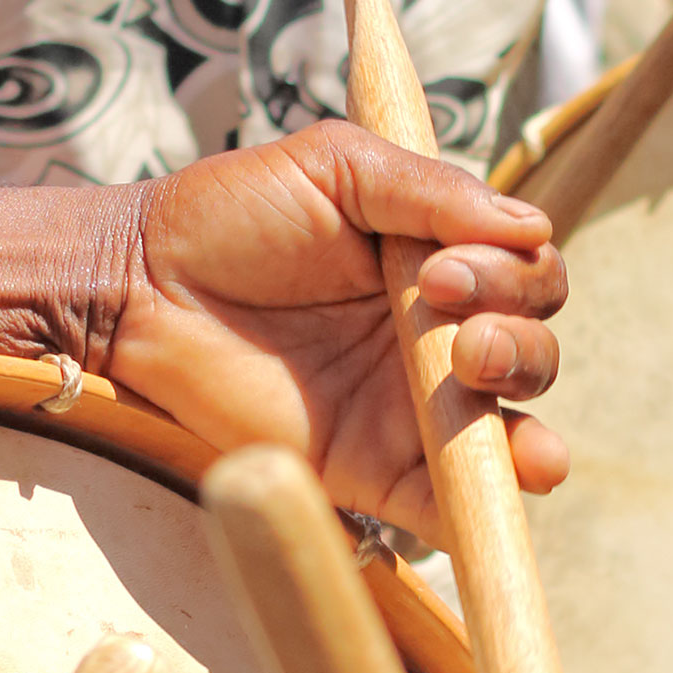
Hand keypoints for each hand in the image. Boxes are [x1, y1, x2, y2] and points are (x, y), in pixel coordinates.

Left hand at [97, 121, 569, 543]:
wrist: (139, 290)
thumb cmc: (230, 217)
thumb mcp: (336, 169)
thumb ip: (431, 191)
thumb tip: (532, 224)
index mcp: (440, 267)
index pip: (528, 276)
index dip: (510, 273)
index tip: (440, 267)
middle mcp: (437, 342)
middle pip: (533, 350)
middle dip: (518, 335)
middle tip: (451, 321)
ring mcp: (411, 412)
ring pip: (513, 425)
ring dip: (521, 400)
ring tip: (472, 370)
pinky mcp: (375, 473)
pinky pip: (451, 503)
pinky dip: (490, 502)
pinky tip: (512, 474)